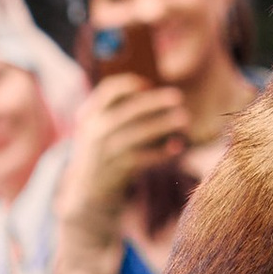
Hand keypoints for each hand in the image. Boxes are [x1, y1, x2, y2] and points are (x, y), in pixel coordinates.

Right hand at [62, 73, 188, 227]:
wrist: (87, 190)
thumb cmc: (106, 151)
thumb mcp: (103, 129)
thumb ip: (122, 113)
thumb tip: (159, 95)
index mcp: (91, 114)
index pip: (107, 91)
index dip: (129, 84)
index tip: (149, 83)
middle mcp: (95, 131)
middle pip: (127, 110)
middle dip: (154, 102)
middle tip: (178, 97)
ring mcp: (104, 152)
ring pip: (136, 134)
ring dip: (162, 124)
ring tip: (185, 119)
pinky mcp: (116, 170)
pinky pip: (142, 158)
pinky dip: (162, 152)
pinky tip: (178, 147)